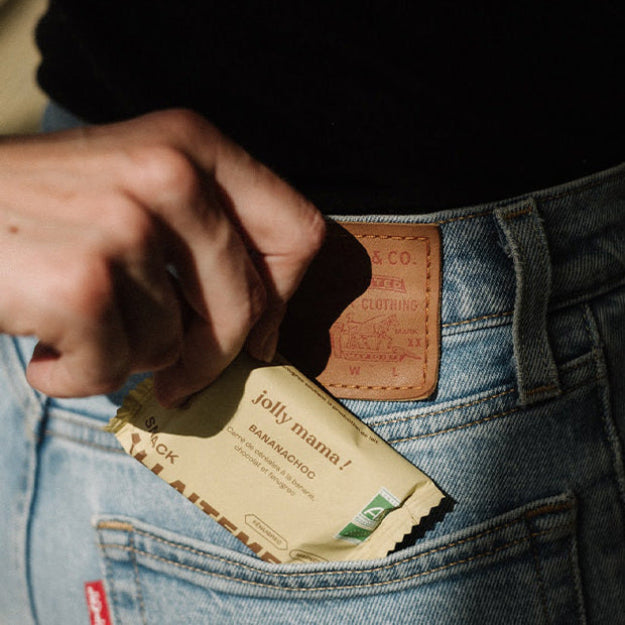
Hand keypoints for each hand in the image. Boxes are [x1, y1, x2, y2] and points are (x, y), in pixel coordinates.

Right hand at [0, 109, 324, 405]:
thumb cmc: (38, 216)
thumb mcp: (133, 194)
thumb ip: (203, 246)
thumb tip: (263, 331)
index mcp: (193, 144)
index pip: (298, 231)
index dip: (281, 294)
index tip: (253, 333)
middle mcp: (168, 172)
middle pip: (249, 302)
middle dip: (214, 355)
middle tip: (177, 375)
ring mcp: (125, 224)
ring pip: (176, 342)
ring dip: (127, 354)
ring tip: (79, 325)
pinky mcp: (82, 283)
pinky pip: (117, 368)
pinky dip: (79, 375)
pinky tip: (47, 345)